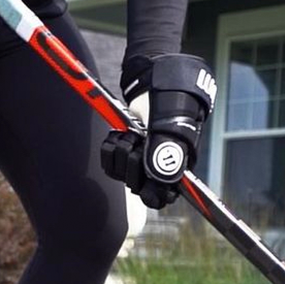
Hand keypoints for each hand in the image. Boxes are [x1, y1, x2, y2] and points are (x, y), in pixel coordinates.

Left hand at [101, 54, 215, 209]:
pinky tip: (119, 134)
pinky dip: (111, 147)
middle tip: (139, 141)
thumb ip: (166, 150)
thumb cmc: (170, 102)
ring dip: (122, 151)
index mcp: (176, 167)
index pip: (164, 196)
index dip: (156, 195)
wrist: (151, 87)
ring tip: (131, 133)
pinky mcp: (121, 154)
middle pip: (138, 187)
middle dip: (134, 163)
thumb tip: (161, 178)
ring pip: (122, 175)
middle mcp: (156, 169)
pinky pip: (108, 163)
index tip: (149, 185)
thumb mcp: (171, 122)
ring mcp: (138, 162)